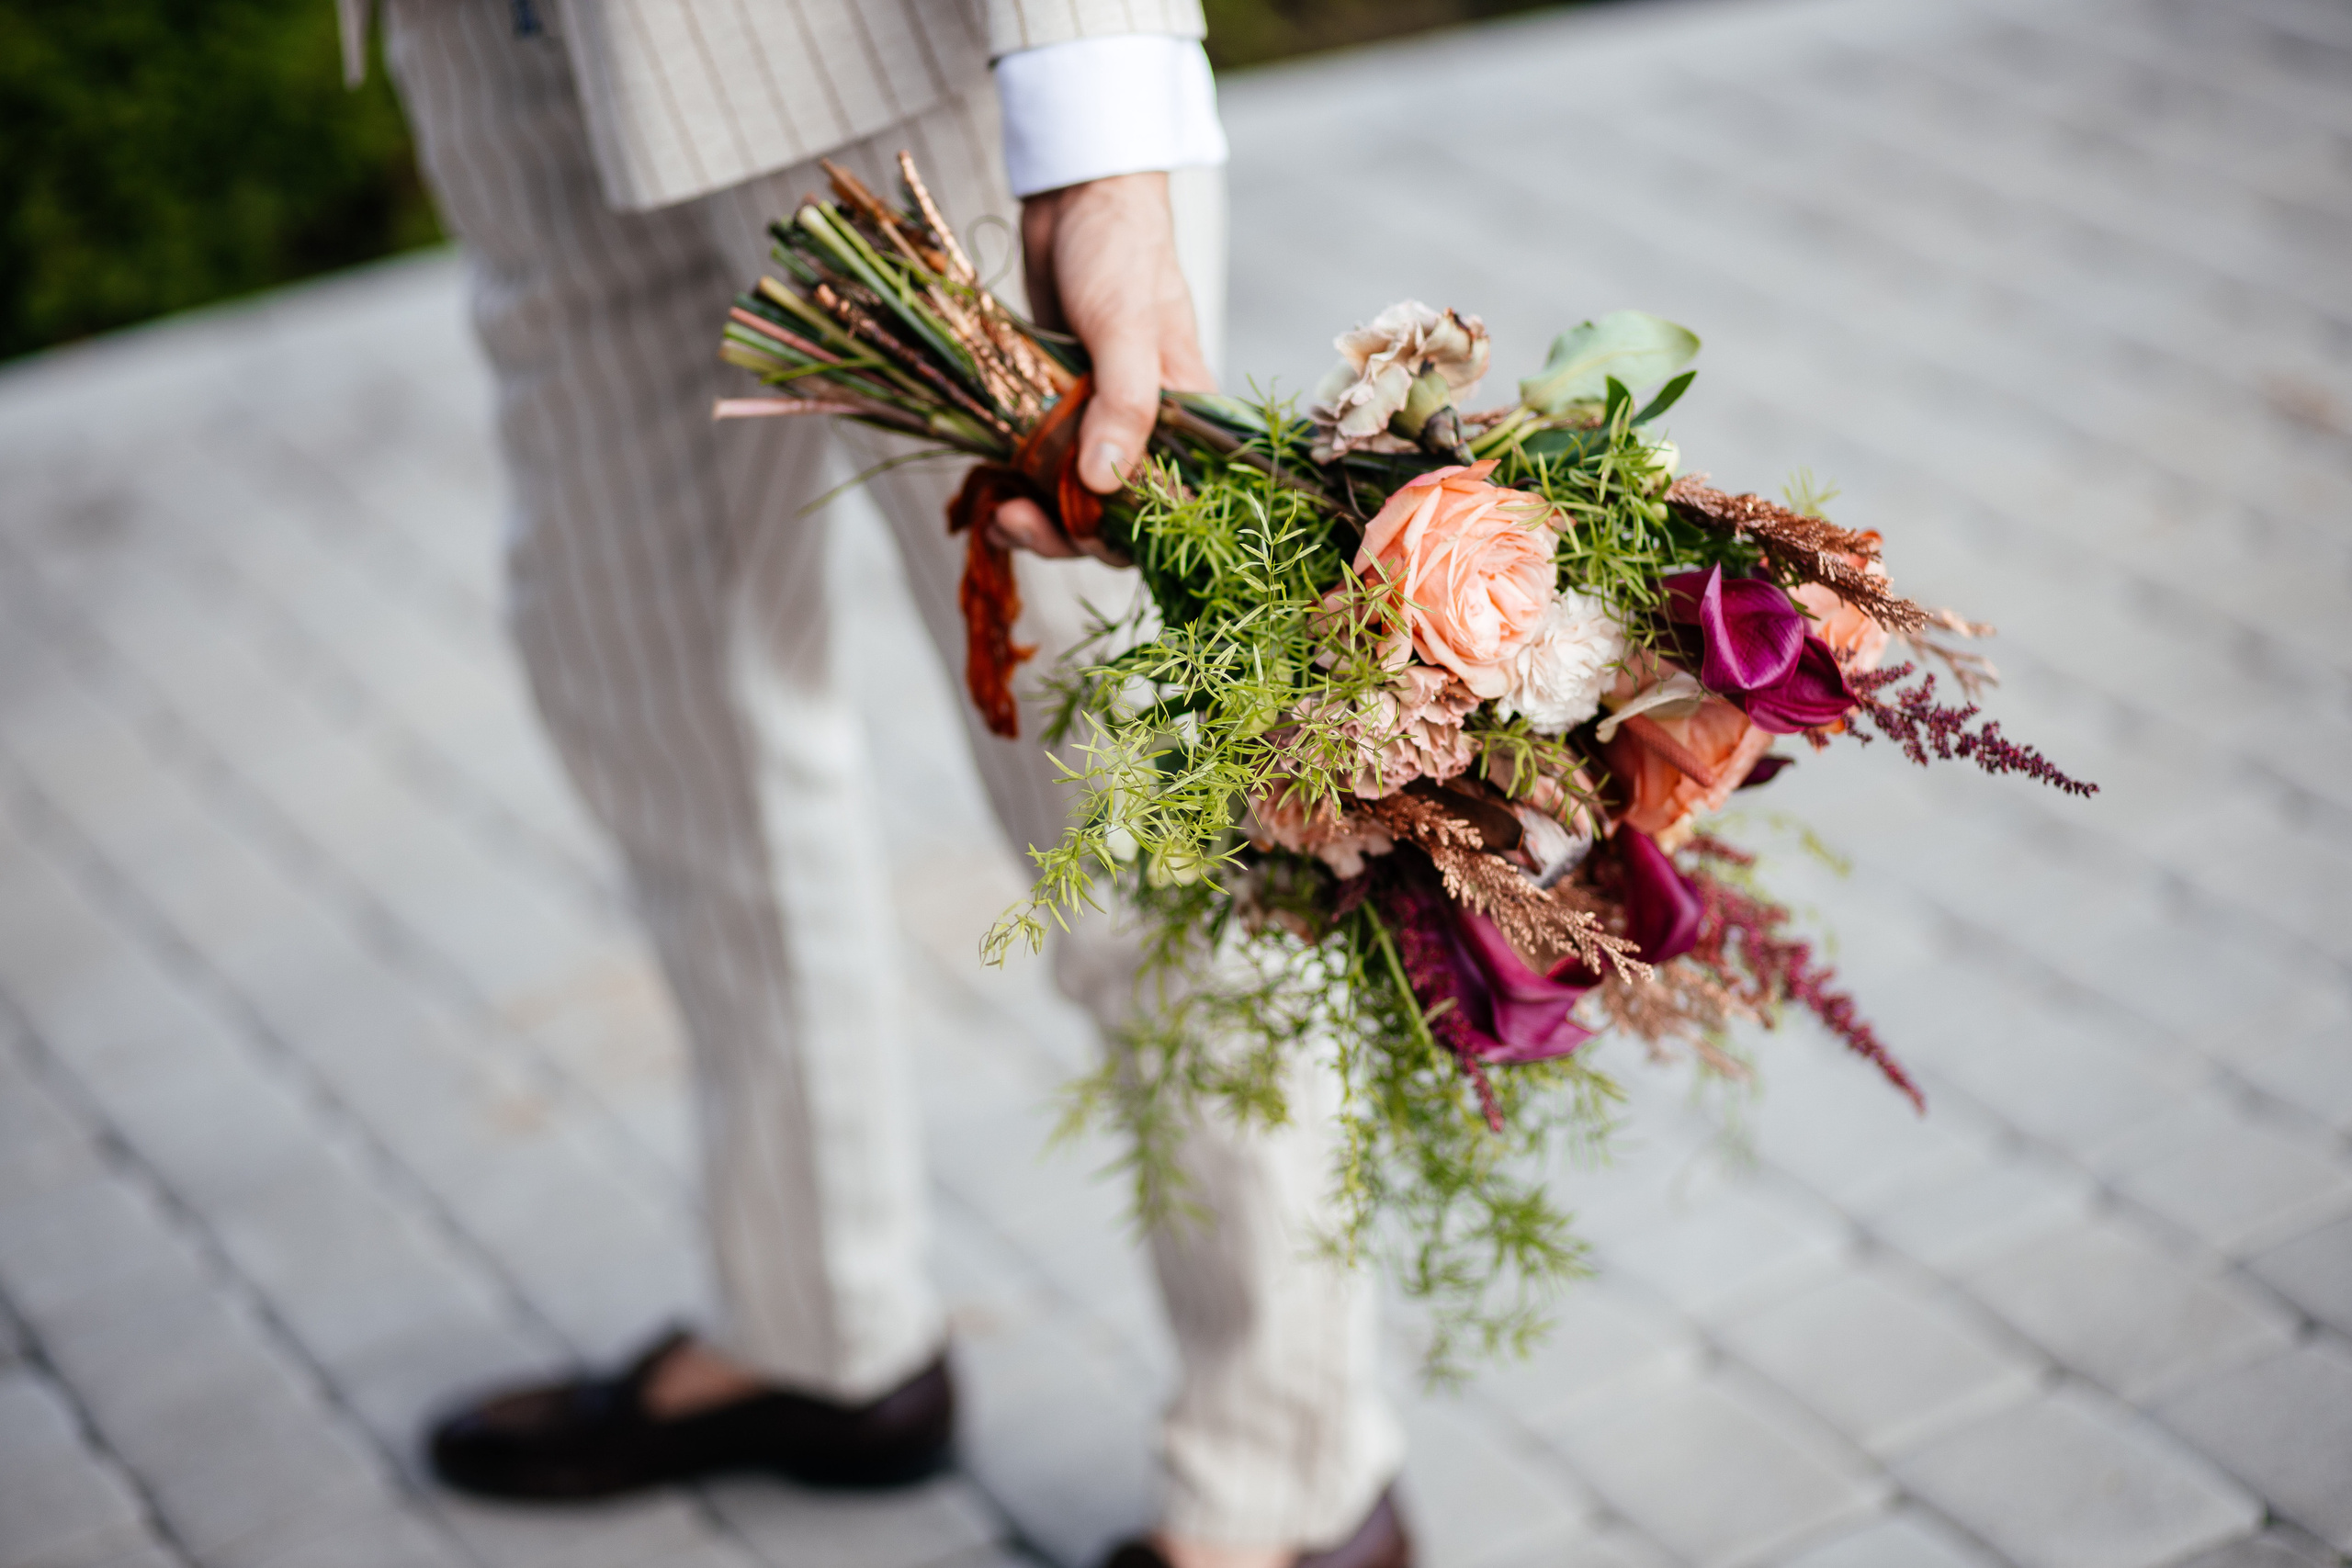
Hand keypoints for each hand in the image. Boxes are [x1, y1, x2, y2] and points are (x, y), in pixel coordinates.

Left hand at [989, 171, 1215, 559]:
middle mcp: (1142, 428)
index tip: (1075, 534)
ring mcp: (1093, 421)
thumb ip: (1125, 401)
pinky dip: (1016, 487)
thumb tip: (1108, 482)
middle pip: (1114, 516)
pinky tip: (988, 494)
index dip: (1123, 535)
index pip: (1169, 506)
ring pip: (1071, 500)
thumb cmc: (1119, 248)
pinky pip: (1039, 467)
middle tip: (1016, 523)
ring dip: (1035, 520)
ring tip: (997, 517)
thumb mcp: (1126, 323)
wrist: (1073, 197)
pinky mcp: (1053, 410)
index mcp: (1182, 419)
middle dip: (1066, 534)